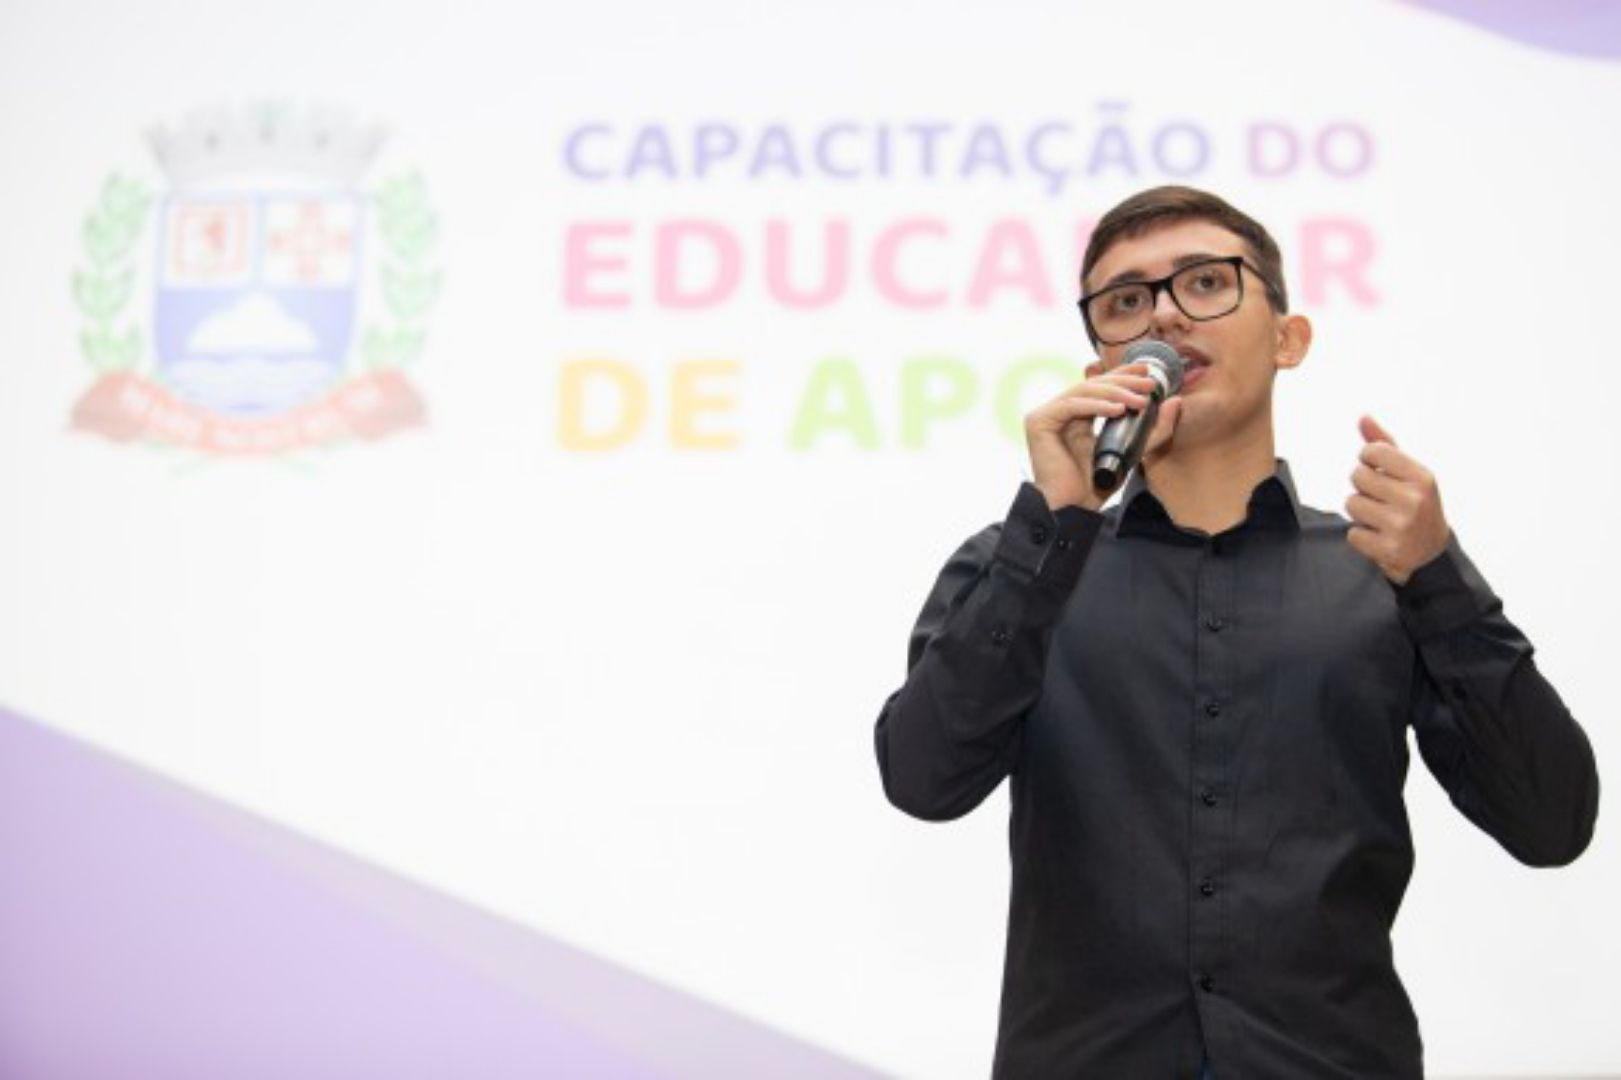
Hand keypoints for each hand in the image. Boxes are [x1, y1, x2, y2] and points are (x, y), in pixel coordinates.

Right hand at [1024, 362, 1182, 511]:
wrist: (1073, 509)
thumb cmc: (1096, 485)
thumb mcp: (1134, 452)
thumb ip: (1154, 430)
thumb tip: (1175, 401)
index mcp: (1077, 416)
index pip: (1100, 387)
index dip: (1123, 375)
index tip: (1147, 371)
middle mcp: (1060, 411)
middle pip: (1093, 384)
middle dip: (1124, 381)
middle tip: (1149, 384)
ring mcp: (1047, 415)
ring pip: (1084, 391)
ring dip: (1115, 392)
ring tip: (1140, 400)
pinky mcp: (1038, 422)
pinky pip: (1071, 406)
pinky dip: (1096, 405)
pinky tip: (1118, 410)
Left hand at [1345, 415, 1449, 584]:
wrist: (1431, 553)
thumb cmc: (1415, 504)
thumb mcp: (1407, 473)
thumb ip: (1384, 444)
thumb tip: (1362, 417)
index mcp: (1422, 477)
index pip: (1375, 450)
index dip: (1367, 458)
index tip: (1377, 469)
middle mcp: (1415, 499)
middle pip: (1357, 476)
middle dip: (1363, 486)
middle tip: (1380, 498)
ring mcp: (1402, 525)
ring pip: (1351, 504)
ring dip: (1360, 512)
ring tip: (1380, 518)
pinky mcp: (1389, 549)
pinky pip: (1352, 533)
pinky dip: (1361, 536)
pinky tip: (1379, 536)